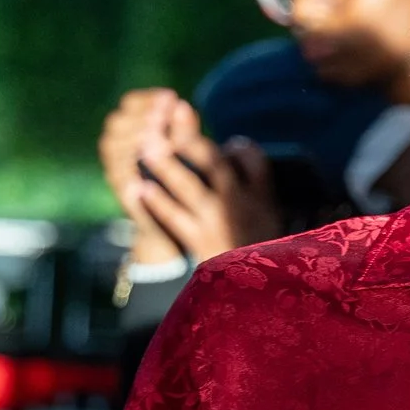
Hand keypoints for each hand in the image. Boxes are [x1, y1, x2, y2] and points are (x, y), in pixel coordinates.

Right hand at [100, 88, 183, 265]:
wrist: (174, 228)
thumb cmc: (183, 181)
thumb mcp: (187, 152)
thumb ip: (184, 131)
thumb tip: (183, 105)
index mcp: (134, 133)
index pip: (130, 105)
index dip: (147, 99)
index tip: (170, 97)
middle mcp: (119, 150)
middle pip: (116, 123)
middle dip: (139, 115)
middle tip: (161, 112)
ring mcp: (117, 171)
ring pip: (112, 146)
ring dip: (132, 134)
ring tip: (155, 128)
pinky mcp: (121, 192)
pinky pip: (118, 174)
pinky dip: (129, 163)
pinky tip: (148, 154)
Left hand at [133, 100, 281, 261]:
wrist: (250, 294)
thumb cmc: (258, 254)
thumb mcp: (270, 219)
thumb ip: (255, 185)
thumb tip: (231, 148)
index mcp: (261, 196)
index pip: (251, 158)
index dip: (237, 146)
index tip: (226, 144)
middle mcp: (239, 203)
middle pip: (214, 162)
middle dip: (190, 139)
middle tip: (170, 115)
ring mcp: (217, 221)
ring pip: (190, 185)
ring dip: (166, 164)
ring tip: (146, 146)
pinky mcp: (199, 242)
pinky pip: (174, 217)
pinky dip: (156, 202)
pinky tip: (139, 188)